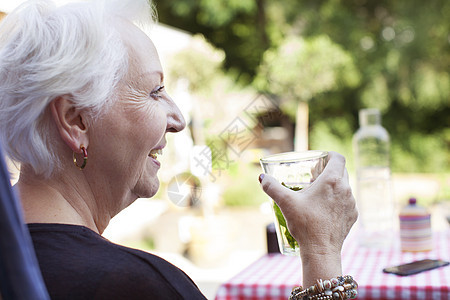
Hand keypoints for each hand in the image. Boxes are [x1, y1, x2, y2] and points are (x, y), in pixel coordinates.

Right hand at [259, 152, 357, 284]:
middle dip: (329, 170)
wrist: (321, 251)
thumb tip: (262, 178)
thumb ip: (272, 187)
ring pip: (344, 187)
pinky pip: (346, 201)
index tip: (320, 159)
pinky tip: (324, 208)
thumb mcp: (286, 202)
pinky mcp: (352, 216)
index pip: (338, 158)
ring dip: (333, 186)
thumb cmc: (305, 224)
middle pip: (341, 170)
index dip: (330, 155)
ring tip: (318, 193)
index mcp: (332, 181)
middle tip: (314, 176)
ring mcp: (351, 203)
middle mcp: (346, 189)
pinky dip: (337, 200)